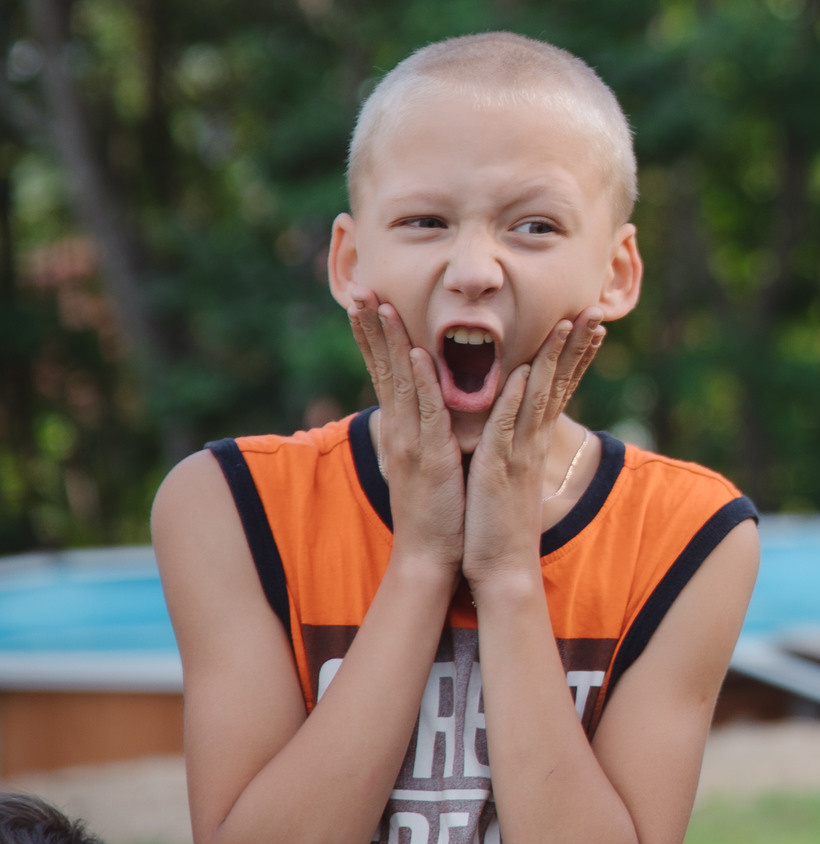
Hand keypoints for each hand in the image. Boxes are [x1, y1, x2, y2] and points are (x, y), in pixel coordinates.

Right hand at [346, 292, 465, 569]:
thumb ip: (424, 431)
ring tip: (382, 305)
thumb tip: (426, 407)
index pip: (383, 372)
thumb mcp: (427, 461)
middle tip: (360, 288)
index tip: (365, 300)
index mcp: (401, 428)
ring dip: (392, 342)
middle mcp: (399, 429)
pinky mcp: (431, 457)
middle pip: (382, 368)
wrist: (431, 555)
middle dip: (372, 326)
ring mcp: (412, 441)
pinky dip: (421, 383)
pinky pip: (426, 413)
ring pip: (400, 382)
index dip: (372, 336)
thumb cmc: (436, 509)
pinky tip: (416, 355)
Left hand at [461, 312, 605, 588]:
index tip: (589, 324)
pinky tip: (523, 371)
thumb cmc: (497, 525)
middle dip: (576, 345)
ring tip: (568, 324)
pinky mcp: (499, 467)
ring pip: (539, 395)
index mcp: (532, 442)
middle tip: (593, 309)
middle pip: (559, 383)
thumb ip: (508, 449)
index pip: (558, 388)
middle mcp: (532, 442)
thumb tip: (507, 431)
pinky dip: (514, 396)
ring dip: (553, 358)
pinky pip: (508, 425)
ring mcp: (519, 452)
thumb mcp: (505, 477)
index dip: (575, 356)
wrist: (502, 569)